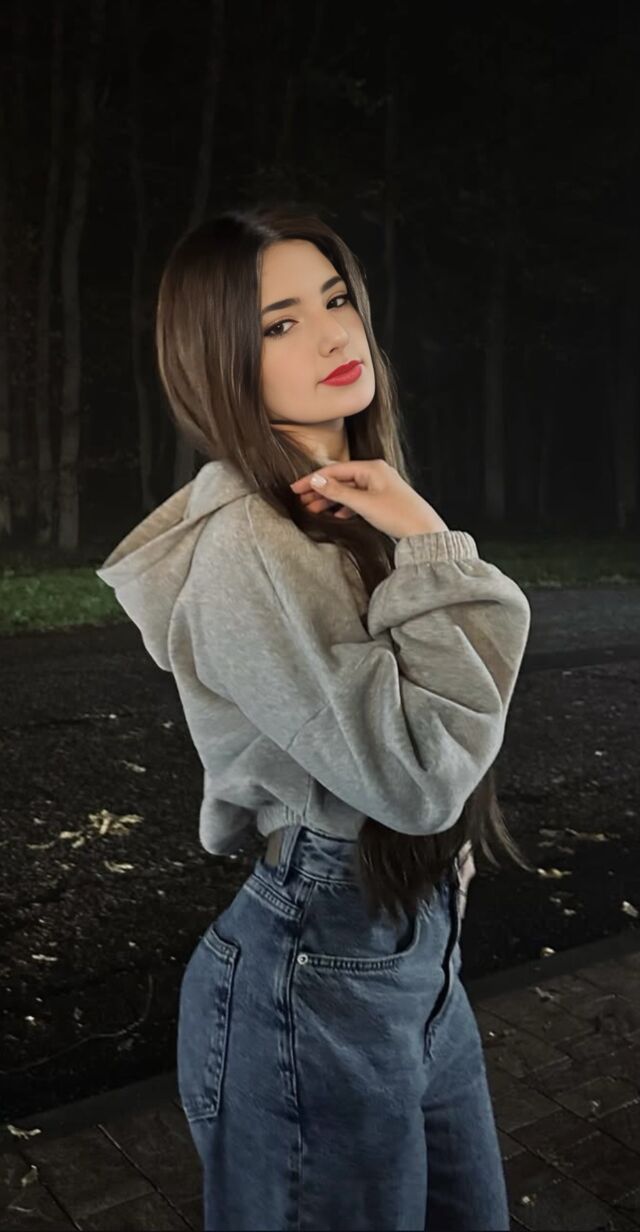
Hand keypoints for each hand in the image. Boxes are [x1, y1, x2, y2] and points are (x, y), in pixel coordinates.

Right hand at [290, 459, 447, 538]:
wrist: (425, 532)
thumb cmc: (399, 515)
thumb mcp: (364, 504)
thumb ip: (338, 492)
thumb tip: (316, 480)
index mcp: (372, 468)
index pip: (335, 470)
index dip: (313, 479)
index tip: (295, 488)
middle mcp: (376, 473)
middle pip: (341, 479)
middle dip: (320, 490)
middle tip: (301, 500)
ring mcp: (380, 486)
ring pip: (349, 490)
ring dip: (331, 499)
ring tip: (313, 509)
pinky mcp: (383, 500)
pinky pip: (358, 499)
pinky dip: (346, 506)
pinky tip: (337, 515)